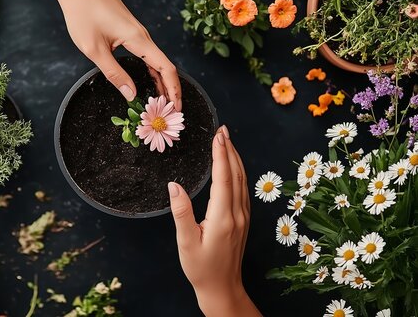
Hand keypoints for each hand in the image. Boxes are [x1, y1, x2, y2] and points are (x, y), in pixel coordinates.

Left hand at [21, 0, 180, 109]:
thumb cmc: (82, 12)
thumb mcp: (94, 49)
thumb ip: (114, 73)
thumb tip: (131, 95)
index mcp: (138, 39)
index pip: (165, 68)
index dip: (173, 90)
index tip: (176, 108)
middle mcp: (142, 35)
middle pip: (164, 66)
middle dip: (169, 89)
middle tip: (169, 112)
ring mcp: (136, 32)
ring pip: (155, 60)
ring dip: (160, 81)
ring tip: (159, 101)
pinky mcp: (128, 30)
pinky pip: (146, 54)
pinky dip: (150, 70)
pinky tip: (146, 80)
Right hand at [168, 126, 260, 315]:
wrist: (222, 289)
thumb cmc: (201, 268)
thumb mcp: (185, 242)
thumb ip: (181, 212)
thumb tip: (174, 186)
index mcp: (223, 218)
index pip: (223, 178)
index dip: (220, 154)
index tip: (217, 135)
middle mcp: (237, 214)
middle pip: (236, 174)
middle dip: (229, 149)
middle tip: (222, 129)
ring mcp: (243, 217)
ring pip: (242, 180)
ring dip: (235, 158)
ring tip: (227, 141)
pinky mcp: (243, 221)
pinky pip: (243, 189)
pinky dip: (238, 171)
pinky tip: (232, 166)